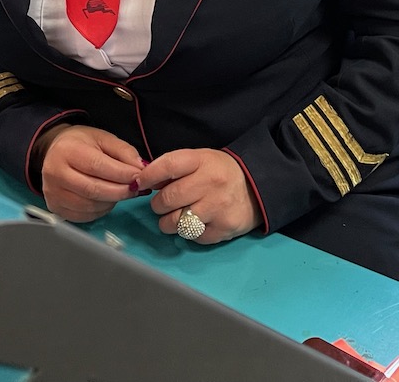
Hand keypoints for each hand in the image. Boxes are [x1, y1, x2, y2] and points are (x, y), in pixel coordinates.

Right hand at [35, 124, 143, 222]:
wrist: (55, 151)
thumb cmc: (81, 144)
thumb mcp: (103, 138)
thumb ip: (124, 152)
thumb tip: (141, 168)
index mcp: (67, 150)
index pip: (97, 166)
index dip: (121, 174)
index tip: (139, 177)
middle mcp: (55, 173)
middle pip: (93, 189)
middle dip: (120, 191)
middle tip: (137, 189)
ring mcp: (53, 193)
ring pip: (90, 206)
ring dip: (112, 202)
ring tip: (123, 192)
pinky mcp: (55, 207)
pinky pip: (84, 216)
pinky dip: (101, 211)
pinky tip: (108, 200)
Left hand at [138, 149, 261, 244]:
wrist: (258, 187)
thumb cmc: (221, 173)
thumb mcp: (200, 160)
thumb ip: (174, 168)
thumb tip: (144, 181)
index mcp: (202, 161)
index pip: (168, 165)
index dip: (148, 176)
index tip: (139, 182)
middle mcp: (210, 183)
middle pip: (167, 199)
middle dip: (158, 204)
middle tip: (163, 204)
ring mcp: (217, 207)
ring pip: (175, 222)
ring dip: (169, 222)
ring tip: (178, 216)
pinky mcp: (223, 229)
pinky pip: (192, 237)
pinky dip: (190, 233)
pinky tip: (198, 222)